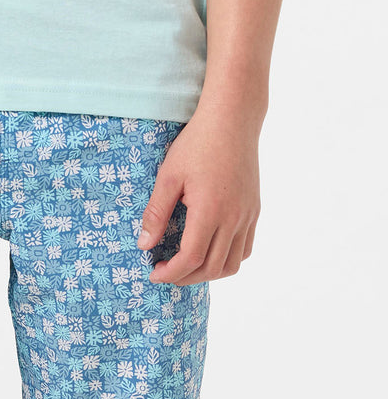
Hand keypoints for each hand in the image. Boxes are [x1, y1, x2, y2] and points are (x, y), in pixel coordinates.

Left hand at [136, 106, 261, 284]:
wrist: (232, 121)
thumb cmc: (197, 144)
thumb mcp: (169, 175)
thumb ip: (156, 212)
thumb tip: (144, 245)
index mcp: (210, 211)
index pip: (191, 258)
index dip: (170, 272)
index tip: (153, 273)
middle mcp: (234, 219)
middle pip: (212, 267)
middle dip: (185, 277)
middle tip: (165, 271)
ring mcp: (248, 216)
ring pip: (233, 264)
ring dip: (208, 272)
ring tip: (186, 265)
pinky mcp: (254, 210)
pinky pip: (245, 248)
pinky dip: (228, 259)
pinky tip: (210, 250)